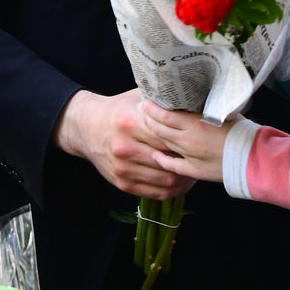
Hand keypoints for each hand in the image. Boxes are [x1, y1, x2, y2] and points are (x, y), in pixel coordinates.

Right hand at [53, 88, 192, 198]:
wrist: (85, 127)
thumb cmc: (118, 110)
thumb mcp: (137, 98)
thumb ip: (160, 101)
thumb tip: (191, 96)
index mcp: (130, 123)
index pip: (168, 136)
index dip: (188, 141)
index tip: (201, 141)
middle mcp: (125, 148)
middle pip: (168, 160)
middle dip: (189, 162)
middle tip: (204, 158)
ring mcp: (122, 168)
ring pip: (164, 180)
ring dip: (184, 179)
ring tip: (195, 171)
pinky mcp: (121, 183)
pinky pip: (154, 193)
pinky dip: (171, 190)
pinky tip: (181, 182)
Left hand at [144, 101, 233, 184]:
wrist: (254, 157)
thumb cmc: (242, 131)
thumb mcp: (224, 111)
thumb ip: (207, 106)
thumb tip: (197, 96)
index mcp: (195, 124)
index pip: (165, 115)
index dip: (152, 108)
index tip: (146, 101)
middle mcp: (188, 140)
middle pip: (160, 129)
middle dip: (150, 119)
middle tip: (144, 111)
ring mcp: (190, 156)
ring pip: (165, 144)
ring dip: (155, 135)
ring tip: (149, 127)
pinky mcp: (195, 170)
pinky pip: (172, 165)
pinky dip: (161, 159)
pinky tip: (155, 155)